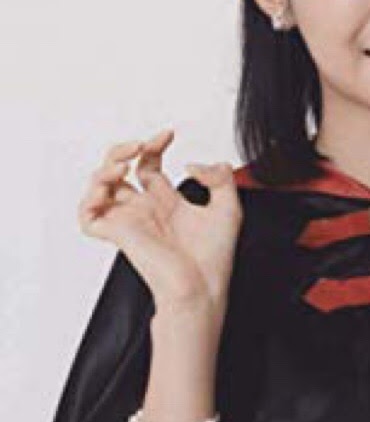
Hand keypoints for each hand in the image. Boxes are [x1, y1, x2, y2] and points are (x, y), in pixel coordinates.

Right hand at [77, 128, 243, 309]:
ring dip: (105, 169)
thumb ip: (220, 178)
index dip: (154, 146)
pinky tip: (109, 188)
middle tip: (140, 145)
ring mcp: (130, 220)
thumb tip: (193, 164)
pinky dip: (90, 198)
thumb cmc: (214, 259)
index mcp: (167, 202)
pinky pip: (88, 216)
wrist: (203, 288)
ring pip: (98, 187)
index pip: (148, 165)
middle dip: (123, 150)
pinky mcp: (119, 235)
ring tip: (125, 165)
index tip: (168, 134)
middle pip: (118, 170)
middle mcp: (145, 209)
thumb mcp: (229, 208)